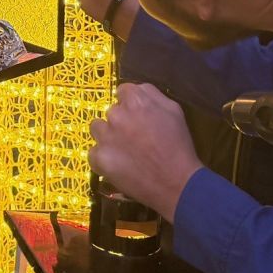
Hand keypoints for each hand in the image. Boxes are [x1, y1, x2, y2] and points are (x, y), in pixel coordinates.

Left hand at [88, 84, 200, 221]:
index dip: (131, 104)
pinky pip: (93, 152)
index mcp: (136, 101)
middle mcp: (117, 115)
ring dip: (107, 136)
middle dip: (121, 121)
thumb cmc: (179, 146)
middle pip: (112, 111)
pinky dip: (103, 158)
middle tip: (135, 137)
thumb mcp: (174, 110)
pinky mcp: (99, 158)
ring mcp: (106, 137)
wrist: (176, 183)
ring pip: (97, 128)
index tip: (138, 116)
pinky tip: (118, 164)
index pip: (123, 91)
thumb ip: (152, 94)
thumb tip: (137, 89)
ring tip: (123, 150)